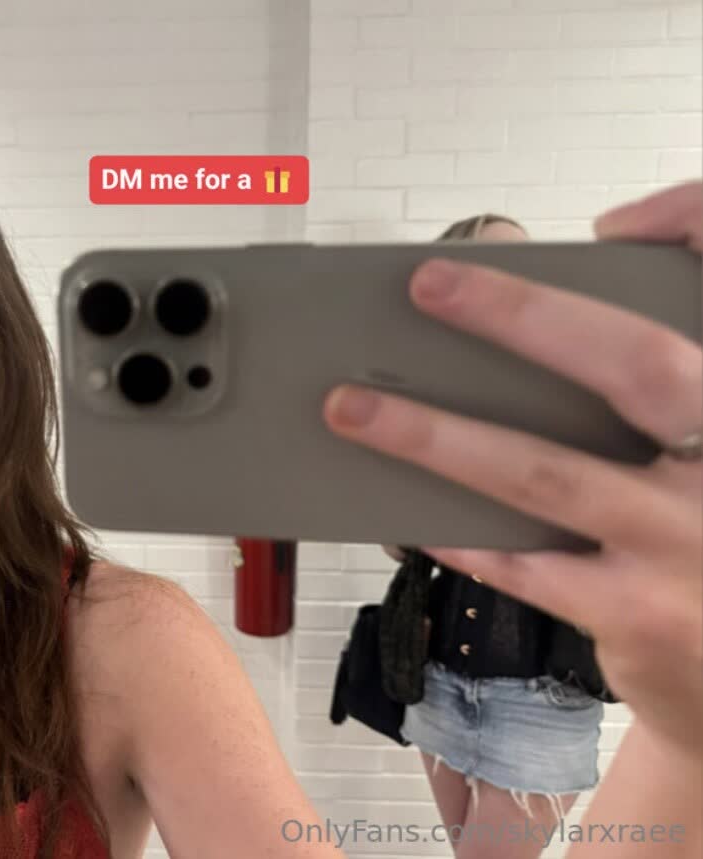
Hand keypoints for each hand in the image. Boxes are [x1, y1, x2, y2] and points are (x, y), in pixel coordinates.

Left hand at [324, 180, 702, 761]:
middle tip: (429, 284)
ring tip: (351, 406)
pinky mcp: (644, 613)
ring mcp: (692, 543)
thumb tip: (599, 252)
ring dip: (437, 435)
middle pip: (636, 364)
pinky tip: (405, 512)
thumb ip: (653, 366)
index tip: (607, 222)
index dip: (696, 227)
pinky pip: (528, 565)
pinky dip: (460, 533)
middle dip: (524, 315)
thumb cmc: (697, 525)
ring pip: (547, 471)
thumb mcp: (698, 440)